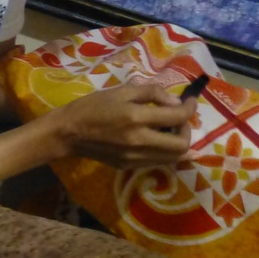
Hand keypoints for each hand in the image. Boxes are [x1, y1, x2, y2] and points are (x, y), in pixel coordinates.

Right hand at [49, 80, 196, 167]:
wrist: (68, 132)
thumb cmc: (92, 106)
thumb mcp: (121, 91)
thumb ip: (151, 93)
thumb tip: (175, 102)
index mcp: (136, 118)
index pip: (178, 116)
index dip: (190, 108)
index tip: (190, 101)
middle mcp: (140, 141)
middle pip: (182, 144)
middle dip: (187, 130)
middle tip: (178, 119)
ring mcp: (135, 157)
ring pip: (173, 157)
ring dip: (178, 142)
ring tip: (168, 129)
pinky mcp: (129, 166)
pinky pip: (158, 161)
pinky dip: (164, 151)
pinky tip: (156, 139)